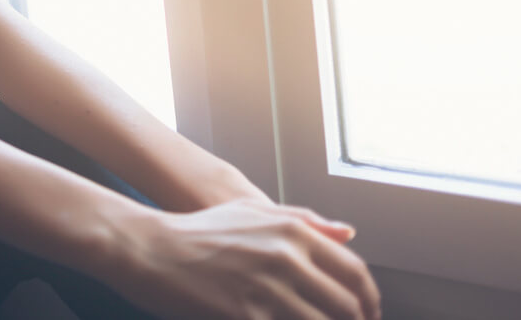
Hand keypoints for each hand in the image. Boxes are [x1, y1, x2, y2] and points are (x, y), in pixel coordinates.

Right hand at [105, 198, 381, 319]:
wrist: (150, 249)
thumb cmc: (198, 232)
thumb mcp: (251, 211)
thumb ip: (303, 220)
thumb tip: (349, 232)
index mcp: (294, 231)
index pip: (356, 274)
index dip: (370, 303)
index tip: (368, 317)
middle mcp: (287, 257)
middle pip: (347, 307)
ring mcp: (267, 289)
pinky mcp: (245, 316)